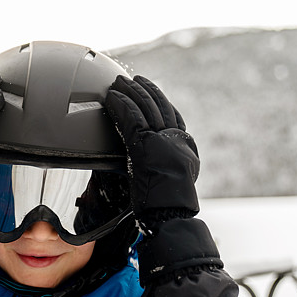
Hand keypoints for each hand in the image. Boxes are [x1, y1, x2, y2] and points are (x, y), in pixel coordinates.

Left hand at [104, 75, 199, 231]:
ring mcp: (163, 140)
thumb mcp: (167, 182)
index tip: (151, 91)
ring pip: (145, 108)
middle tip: (132, 80)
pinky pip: (131, 118)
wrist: (171, 216)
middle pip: (160, 106)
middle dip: (144, 91)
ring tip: (118, 83)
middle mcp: (177, 140)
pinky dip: (120, 105)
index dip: (161, 101)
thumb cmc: (165, 209)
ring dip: (130, 92)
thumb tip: (147, 168)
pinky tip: (111, 97)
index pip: (173, 117)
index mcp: (185, 148)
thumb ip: (160, 167)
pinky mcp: (146, 145)